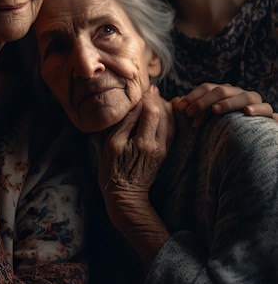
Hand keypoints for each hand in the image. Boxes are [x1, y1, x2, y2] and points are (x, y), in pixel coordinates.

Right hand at [99, 85, 171, 265]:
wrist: (125, 194)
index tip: (143, 89)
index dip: (148, 97)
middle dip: (157, 99)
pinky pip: (171, 130)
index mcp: (142, 141)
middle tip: (150, 90)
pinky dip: (168, 118)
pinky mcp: (164, 153)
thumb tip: (138, 104)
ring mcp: (162, 149)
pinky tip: (160, 113)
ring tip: (154, 99)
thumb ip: (126, 123)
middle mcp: (156, 144)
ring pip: (169, 120)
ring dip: (163, 107)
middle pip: (163, 113)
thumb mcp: (112, 144)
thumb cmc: (112, 168)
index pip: (150, 110)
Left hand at [171, 82, 275, 125]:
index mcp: (223, 91)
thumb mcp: (204, 116)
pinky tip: (247, 112)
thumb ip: (192, 108)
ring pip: (243, 96)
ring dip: (228, 102)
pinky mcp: (267, 113)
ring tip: (215, 110)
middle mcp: (238, 92)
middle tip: (190, 113)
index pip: (207, 87)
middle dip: (203, 101)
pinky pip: (265, 108)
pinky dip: (257, 109)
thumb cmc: (221, 123)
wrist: (249, 134)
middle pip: (221, 90)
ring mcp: (253, 101)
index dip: (192, 96)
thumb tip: (174, 102)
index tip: (179, 108)